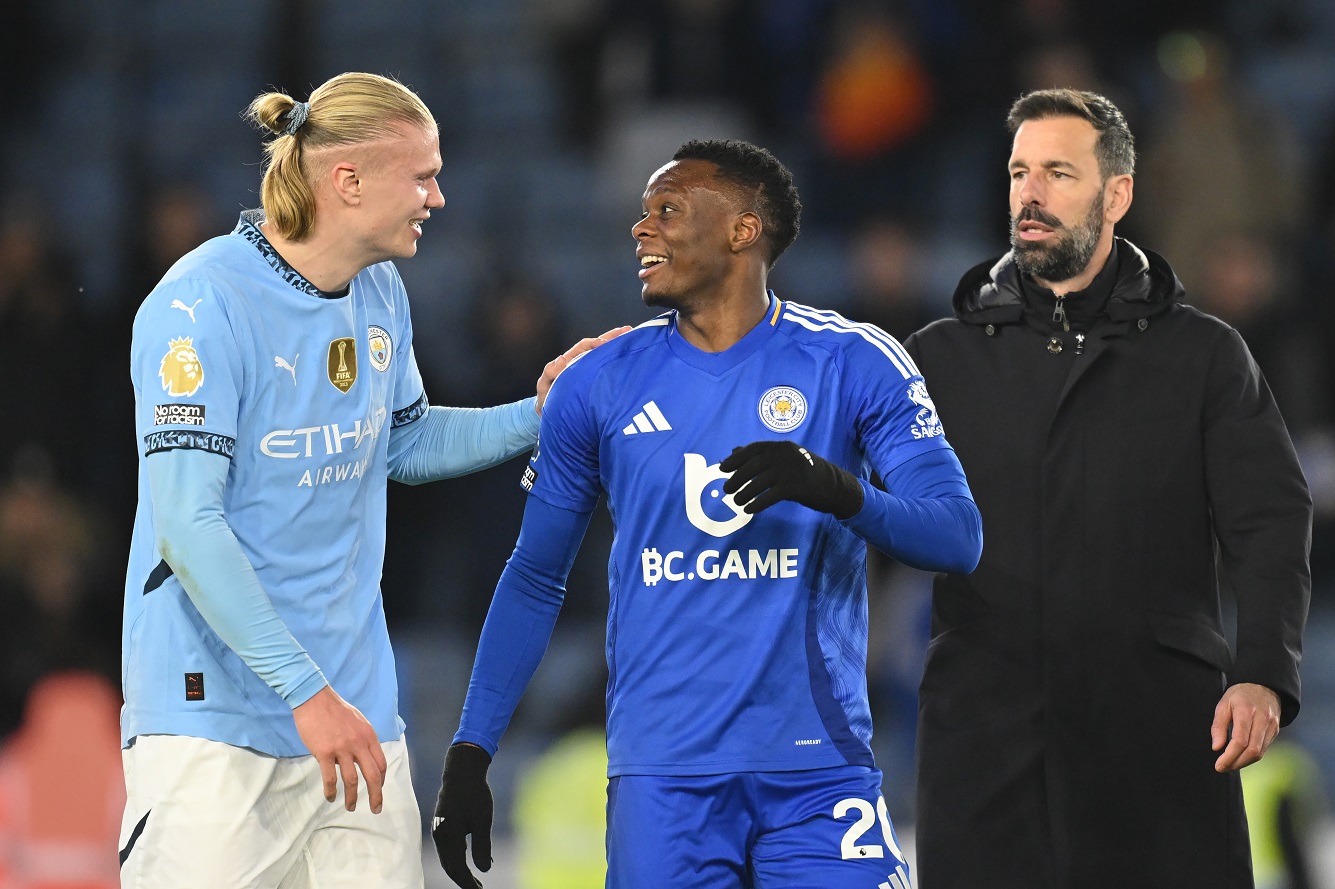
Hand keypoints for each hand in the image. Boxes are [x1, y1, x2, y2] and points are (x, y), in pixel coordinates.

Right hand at [292, 685, 385, 812]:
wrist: (314, 699)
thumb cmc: (335, 710)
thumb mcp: (357, 721)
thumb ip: (362, 739)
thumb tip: (360, 758)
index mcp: (369, 736)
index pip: (381, 763)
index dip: (381, 779)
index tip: (379, 789)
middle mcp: (359, 743)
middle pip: (373, 775)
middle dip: (376, 795)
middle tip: (376, 809)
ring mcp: (342, 749)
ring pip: (352, 780)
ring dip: (352, 797)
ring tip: (350, 807)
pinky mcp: (324, 753)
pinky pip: (330, 778)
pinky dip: (331, 791)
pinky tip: (330, 797)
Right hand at [432, 743, 493, 888]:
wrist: (462, 771)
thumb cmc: (474, 794)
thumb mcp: (483, 820)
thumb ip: (482, 846)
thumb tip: (485, 870)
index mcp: (449, 837)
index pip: (457, 868)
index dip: (467, 883)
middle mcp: (440, 836)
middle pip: (449, 866)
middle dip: (463, 880)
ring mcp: (439, 831)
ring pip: (447, 858)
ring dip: (459, 871)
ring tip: (474, 881)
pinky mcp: (442, 825)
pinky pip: (447, 849)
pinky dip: (457, 859)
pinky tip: (469, 860)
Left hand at [535, 326, 631, 412]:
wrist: (556, 419)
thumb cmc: (549, 401)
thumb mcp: (545, 388)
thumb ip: (549, 374)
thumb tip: (560, 359)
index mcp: (570, 362)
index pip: (583, 347)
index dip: (594, 343)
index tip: (604, 343)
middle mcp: (583, 363)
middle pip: (599, 346)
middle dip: (612, 337)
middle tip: (627, 330)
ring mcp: (592, 372)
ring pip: (606, 355)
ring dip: (619, 345)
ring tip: (633, 337)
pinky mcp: (600, 382)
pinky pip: (610, 369)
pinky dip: (620, 362)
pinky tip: (632, 357)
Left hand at [720, 441, 863, 518]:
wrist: (834, 486)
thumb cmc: (806, 472)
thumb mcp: (785, 459)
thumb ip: (761, 455)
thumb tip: (733, 452)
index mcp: (781, 446)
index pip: (753, 449)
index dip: (736, 459)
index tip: (722, 468)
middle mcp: (785, 455)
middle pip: (753, 466)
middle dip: (736, 478)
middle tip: (726, 489)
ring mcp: (791, 471)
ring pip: (759, 482)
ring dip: (744, 492)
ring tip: (735, 500)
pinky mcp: (796, 487)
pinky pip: (770, 496)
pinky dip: (757, 503)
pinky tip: (749, 509)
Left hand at [1211, 682, 1280, 771]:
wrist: (1264, 685)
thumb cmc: (1240, 695)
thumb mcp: (1224, 704)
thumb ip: (1218, 726)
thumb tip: (1216, 747)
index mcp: (1246, 712)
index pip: (1240, 741)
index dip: (1229, 757)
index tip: (1218, 765)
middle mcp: (1262, 720)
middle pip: (1252, 750)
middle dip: (1236, 763)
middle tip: (1223, 768)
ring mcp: (1271, 726)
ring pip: (1260, 752)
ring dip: (1244, 762)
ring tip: (1229, 764)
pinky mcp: (1275, 731)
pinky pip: (1264, 748)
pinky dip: (1251, 756)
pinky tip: (1240, 757)